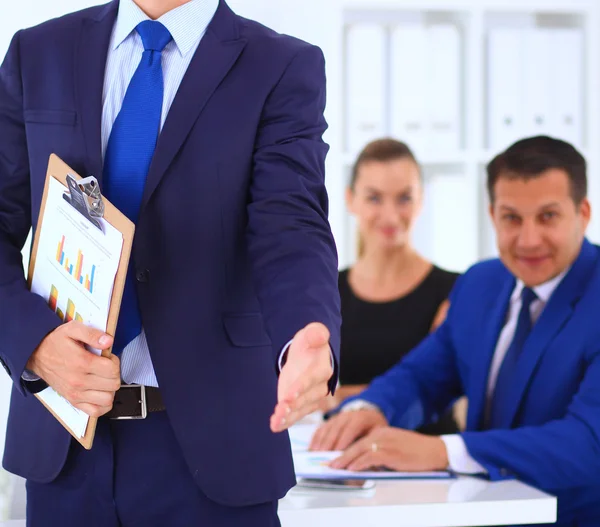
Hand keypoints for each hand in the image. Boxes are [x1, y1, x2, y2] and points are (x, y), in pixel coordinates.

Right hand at [27, 321, 120, 417]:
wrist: (37, 355)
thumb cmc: (56, 342)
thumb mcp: (73, 329)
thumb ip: (92, 334)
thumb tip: (108, 341)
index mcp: (82, 363)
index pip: (112, 369)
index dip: (114, 361)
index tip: (107, 357)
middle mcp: (79, 381)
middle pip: (113, 384)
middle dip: (114, 374)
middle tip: (105, 367)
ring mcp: (76, 394)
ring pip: (107, 399)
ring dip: (110, 389)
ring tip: (103, 379)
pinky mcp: (73, 401)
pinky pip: (95, 411)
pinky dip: (103, 404)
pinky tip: (101, 392)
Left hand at [271, 322, 332, 431]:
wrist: (307, 355)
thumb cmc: (310, 344)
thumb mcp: (311, 334)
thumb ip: (316, 333)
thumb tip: (321, 335)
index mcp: (322, 369)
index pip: (312, 379)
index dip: (301, 387)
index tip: (289, 395)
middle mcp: (319, 387)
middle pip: (306, 398)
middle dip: (293, 405)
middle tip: (280, 410)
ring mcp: (311, 398)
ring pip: (301, 410)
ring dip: (288, 417)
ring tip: (275, 422)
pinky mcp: (301, 405)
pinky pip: (295, 415)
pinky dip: (285, 422)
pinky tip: (275, 426)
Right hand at [309, 408, 386, 450]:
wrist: (369, 414)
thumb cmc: (374, 428)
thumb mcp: (378, 433)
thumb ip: (372, 443)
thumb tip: (367, 458)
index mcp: (361, 418)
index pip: (351, 428)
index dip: (344, 440)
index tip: (339, 453)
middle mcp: (347, 415)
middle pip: (337, 429)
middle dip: (330, 443)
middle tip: (324, 456)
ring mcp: (337, 417)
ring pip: (327, 428)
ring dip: (321, 441)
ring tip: (316, 454)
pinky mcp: (330, 421)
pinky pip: (321, 428)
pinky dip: (316, 438)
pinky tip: (312, 448)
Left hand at [329, 427, 448, 471]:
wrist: (434, 451)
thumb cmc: (416, 452)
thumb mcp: (394, 448)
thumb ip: (379, 452)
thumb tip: (363, 465)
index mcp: (380, 431)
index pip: (357, 439)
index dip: (344, 448)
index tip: (334, 455)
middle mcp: (380, 434)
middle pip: (354, 444)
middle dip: (340, 454)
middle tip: (329, 463)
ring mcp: (385, 442)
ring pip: (359, 450)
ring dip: (345, 460)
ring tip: (336, 467)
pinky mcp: (390, 452)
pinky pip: (369, 457)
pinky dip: (358, 463)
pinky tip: (352, 469)